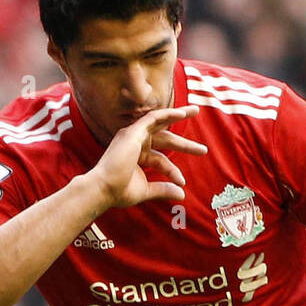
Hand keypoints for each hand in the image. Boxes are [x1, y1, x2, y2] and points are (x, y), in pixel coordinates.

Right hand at [91, 106, 207, 209]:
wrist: (104, 189)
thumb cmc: (119, 191)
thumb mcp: (146, 190)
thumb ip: (163, 190)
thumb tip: (182, 194)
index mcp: (136, 157)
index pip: (160, 160)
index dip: (172, 171)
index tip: (182, 182)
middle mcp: (135, 143)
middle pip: (164, 138)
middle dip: (182, 141)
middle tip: (201, 144)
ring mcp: (133, 136)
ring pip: (160, 122)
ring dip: (178, 115)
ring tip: (196, 110)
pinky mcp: (133, 132)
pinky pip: (153, 117)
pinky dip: (167, 114)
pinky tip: (182, 113)